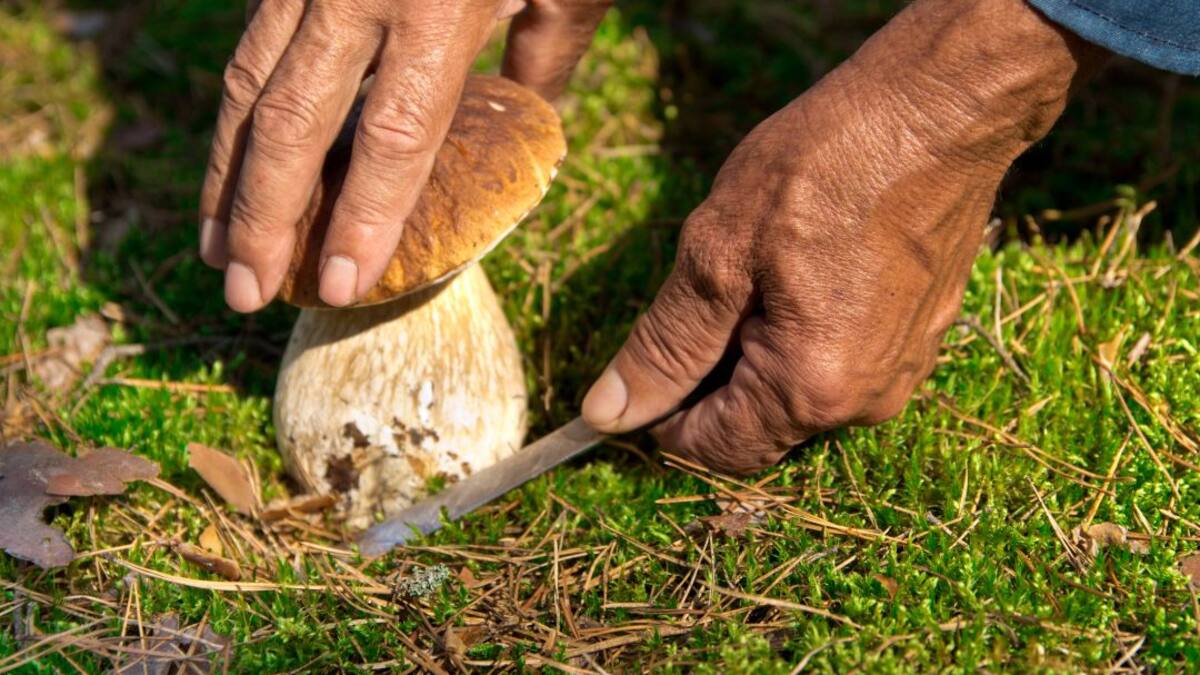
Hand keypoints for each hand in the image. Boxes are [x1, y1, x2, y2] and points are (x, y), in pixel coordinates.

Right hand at [199, 0, 609, 311]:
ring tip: (216, 247)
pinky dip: (238, 114)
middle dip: (261, 212)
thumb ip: (544, 56)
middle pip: (291, 118)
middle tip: (244, 293)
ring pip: (248, 80)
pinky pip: (252, 44)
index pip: (397, 132)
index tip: (341, 284)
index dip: (363, 214)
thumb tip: (526, 122)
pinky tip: (231, 166)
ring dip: (225, 170)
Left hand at [581, 0, 1102, 473]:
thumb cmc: (824, 168)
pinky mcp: (922, 336)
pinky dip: (804, 332)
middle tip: (708, 287)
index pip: (711, 451)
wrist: (942, 109)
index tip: (648, 355)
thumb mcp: (717, 255)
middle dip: (713, 375)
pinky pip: (841, 361)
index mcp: (810, 392)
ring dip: (759, 349)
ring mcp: (902, 371)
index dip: (662, 415)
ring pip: (798, 392)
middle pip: (756, 425)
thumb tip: (609, 415)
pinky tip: (803, 265)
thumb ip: (665, 347)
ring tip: (760, 266)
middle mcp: (865, 403)